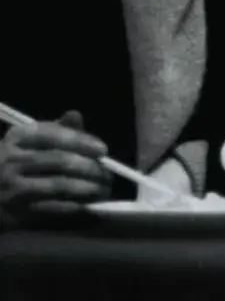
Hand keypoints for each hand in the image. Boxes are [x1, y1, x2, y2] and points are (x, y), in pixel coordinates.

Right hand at [0, 110, 110, 226]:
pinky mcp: (15, 211)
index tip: (103, 150)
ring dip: (87, 189)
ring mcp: (12, 188)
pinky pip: (51, 208)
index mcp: (18, 137)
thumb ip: (55, 128)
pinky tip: (88, 205)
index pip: (54, 135)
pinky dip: (74, 206)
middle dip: (90, 168)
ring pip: (58, 186)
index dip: (82, 141)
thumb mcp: (29, 140)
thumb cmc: (15, 159)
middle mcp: (13, 161)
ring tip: (104, 190)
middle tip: (109, 175)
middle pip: (60, 161)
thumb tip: (76, 116)